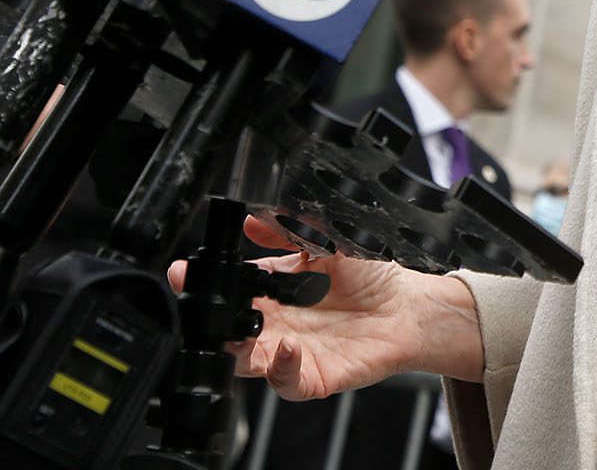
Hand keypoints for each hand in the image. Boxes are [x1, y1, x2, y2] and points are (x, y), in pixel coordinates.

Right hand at [167, 214, 482, 399]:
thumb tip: (251, 219)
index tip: (185, 272)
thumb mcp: (329, 244)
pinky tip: (287, 347)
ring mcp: (290, 353)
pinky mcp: (311, 377)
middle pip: (227, 330)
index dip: (205, 283)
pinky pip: (285, 382)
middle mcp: (276, 325)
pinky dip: (280, 368)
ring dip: (236, 350)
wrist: (408, 307)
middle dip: (209, 321)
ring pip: (246, 361)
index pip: (230, 289)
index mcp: (274, 291)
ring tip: (238, 333)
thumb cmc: (371, 277)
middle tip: (204, 307)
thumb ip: (290, 232)